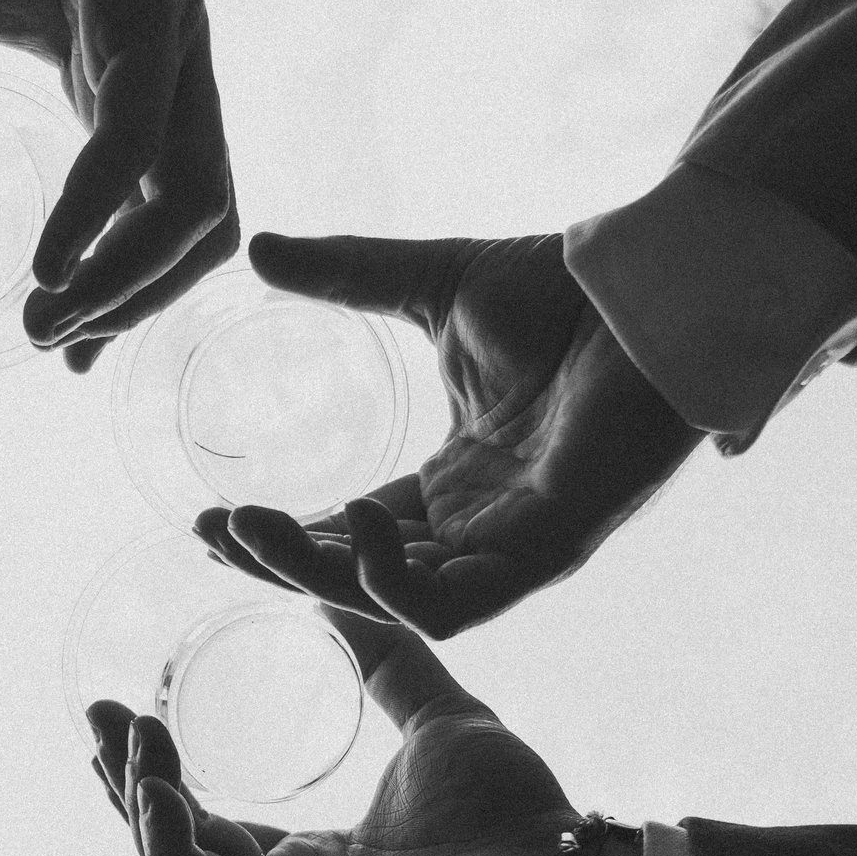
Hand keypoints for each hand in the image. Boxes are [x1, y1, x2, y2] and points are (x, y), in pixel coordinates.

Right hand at [85, 611, 578, 855]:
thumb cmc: (517, 814)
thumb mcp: (435, 712)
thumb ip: (382, 655)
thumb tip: (332, 590)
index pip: (205, 826)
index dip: (154, 772)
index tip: (119, 708)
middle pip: (175, 855)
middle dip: (125, 786)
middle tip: (95, 714)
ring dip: (144, 809)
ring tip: (129, 737)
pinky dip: (177, 851)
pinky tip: (164, 791)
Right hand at [195, 231, 700, 636]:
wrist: (646, 289)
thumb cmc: (563, 290)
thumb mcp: (429, 282)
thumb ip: (346, 276)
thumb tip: (259, 249)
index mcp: (453, 481)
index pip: (351, 531)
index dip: (283, 536)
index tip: (210, 519)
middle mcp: (478, 526)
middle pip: (357, 577)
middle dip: (279, 563)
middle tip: (213, 533)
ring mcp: (511, 547)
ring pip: (392, 603)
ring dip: (317, 575)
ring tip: (253, 529)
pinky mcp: (546, 553)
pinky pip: (453, 606)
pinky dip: (394, 580)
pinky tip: (357, 521)